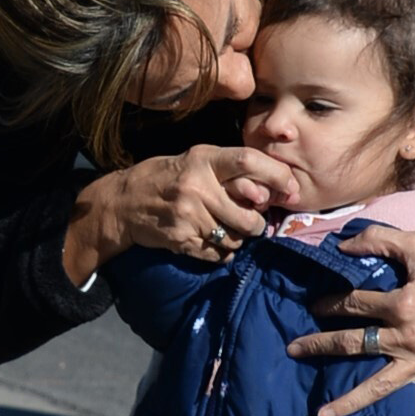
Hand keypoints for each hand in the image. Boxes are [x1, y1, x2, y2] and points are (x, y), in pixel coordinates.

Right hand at [62, 146, 300, 280]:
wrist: (124, 202)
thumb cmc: (165, 177)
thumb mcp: (194, 161)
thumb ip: (228, 170)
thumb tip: (268, 189)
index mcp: (202, 161)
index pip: (248, 161)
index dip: (276, 175)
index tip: (291, 189)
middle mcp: (197, 188)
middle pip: (249, 215)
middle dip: (257, 224)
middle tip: (253, 222)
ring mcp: (189, 217)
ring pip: (235, 239)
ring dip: (237, 239)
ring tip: (223, 230)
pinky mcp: (181, 240)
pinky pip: (217, 254)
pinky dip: (220, 253)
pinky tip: (208, 241)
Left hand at [285, 230, 414, 415]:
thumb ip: (377, 240)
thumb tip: (341, 246)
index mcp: (401, 306)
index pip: (353, 305)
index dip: (331, 303)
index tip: (315, 307)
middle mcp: (407, 339)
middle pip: (354, 345)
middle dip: (320, 346)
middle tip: (293, 350)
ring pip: (378, 386)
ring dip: (349, 401)